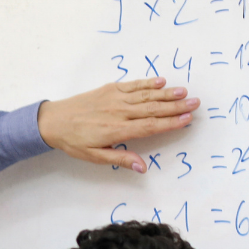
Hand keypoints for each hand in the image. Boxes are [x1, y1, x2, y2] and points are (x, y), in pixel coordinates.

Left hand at [37, 77, 197, 171]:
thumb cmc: (73, 141)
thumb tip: (142, 167)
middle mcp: (119, 111)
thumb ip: (120, 158)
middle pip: (153, 109)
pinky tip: (161, 81)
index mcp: (117, 129)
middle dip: (176, 106)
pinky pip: (132, 85)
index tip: (187, 119)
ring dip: (166, 93)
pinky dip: (147, 82)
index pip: (150, 126)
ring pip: (145, 95)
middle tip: (195, 103)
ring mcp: (114, 98)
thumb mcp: (94, 156)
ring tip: (184, 92)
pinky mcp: (109, 89)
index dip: (170, 123)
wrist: (53, 120)